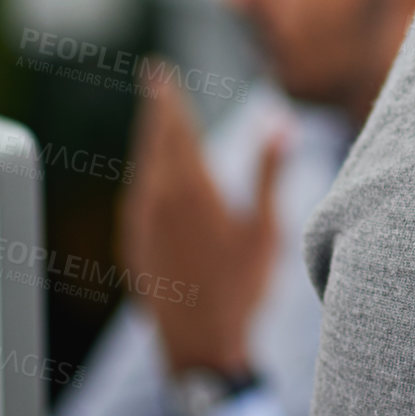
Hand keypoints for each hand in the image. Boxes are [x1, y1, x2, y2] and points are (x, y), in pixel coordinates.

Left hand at [119, 59, 285, 374]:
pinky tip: (154, 178)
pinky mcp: (135, 244)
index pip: (175, 128)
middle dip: (157, 110)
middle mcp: (158, 200)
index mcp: (192, 189)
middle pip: (154, 142)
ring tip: (157, 123)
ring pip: (143, 168)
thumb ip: (269, 171)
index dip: (167, 98)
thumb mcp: (265, 227)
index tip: (159, 71)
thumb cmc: (240, 287)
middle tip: (154, 82)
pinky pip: (138, 195)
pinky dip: (146, 173)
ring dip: (151, 141)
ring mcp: (141, 224)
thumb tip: (279, 121)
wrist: (199, 344)